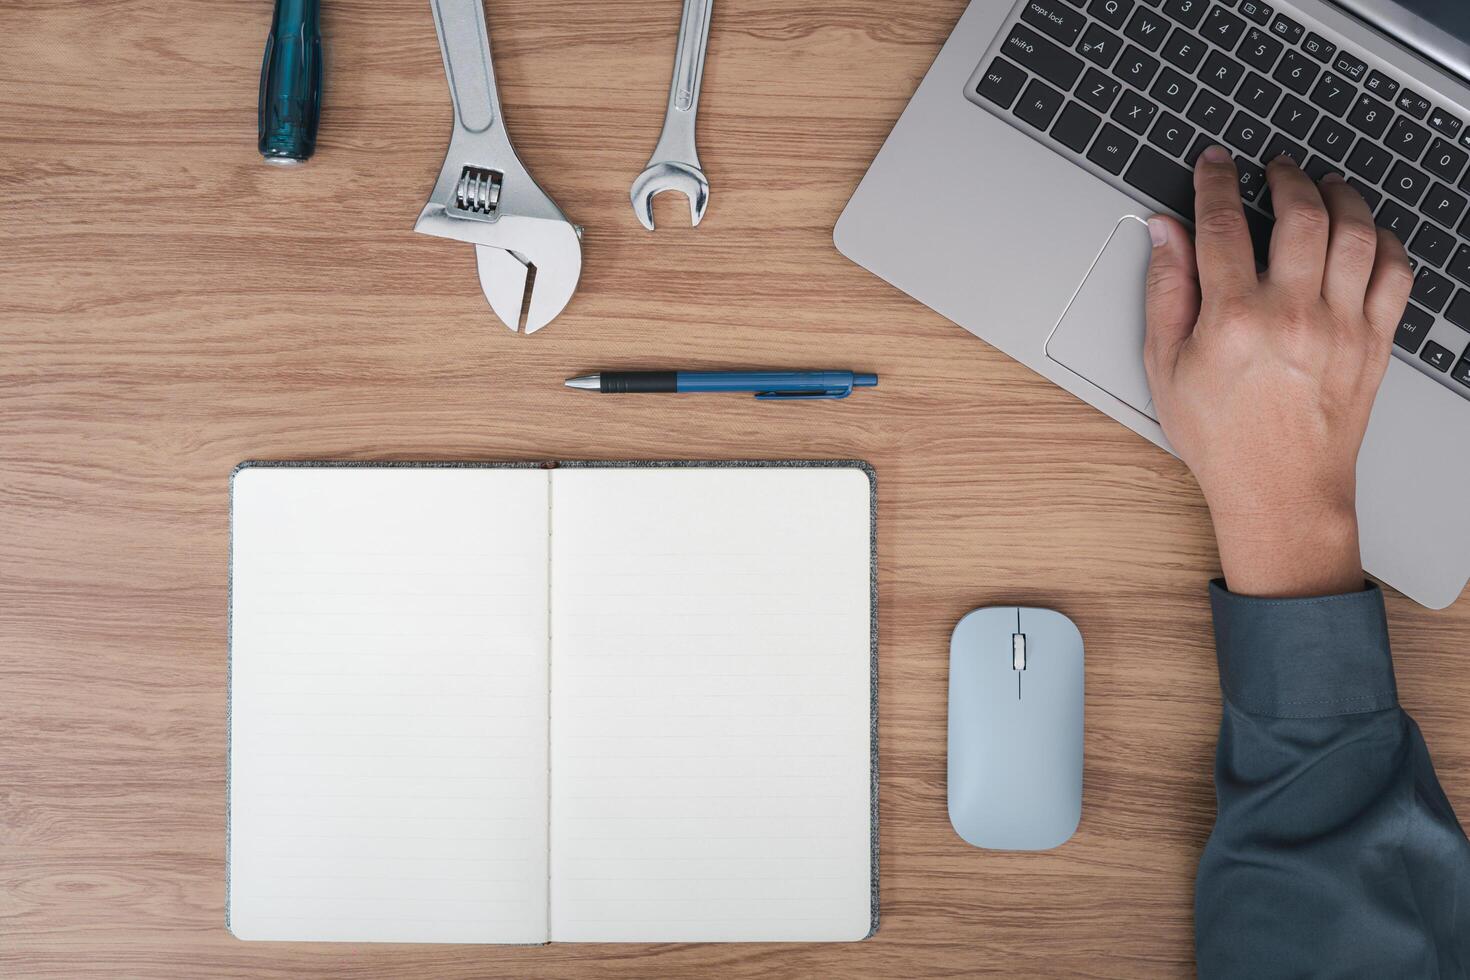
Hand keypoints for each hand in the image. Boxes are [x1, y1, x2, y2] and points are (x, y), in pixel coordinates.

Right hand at [1144, 147, 1413, 598]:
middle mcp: (1293, 315)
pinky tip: (1363, 233)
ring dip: (1340, 196)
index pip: (1224, 225)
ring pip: (1355, 232)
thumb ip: (1166, 291)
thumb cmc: (1221, 437)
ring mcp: (1342, 327)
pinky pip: (1395, 271)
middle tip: (1274, 168)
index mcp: (1233, 320)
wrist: (1280, 491)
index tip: (1215, 163)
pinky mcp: (1375, 342)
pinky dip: (1383, 240)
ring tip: (1323, 185)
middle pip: (1300, 214)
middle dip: (1285, 177)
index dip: (1216, 182)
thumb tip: (1165, 234)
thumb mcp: (1166, 367)